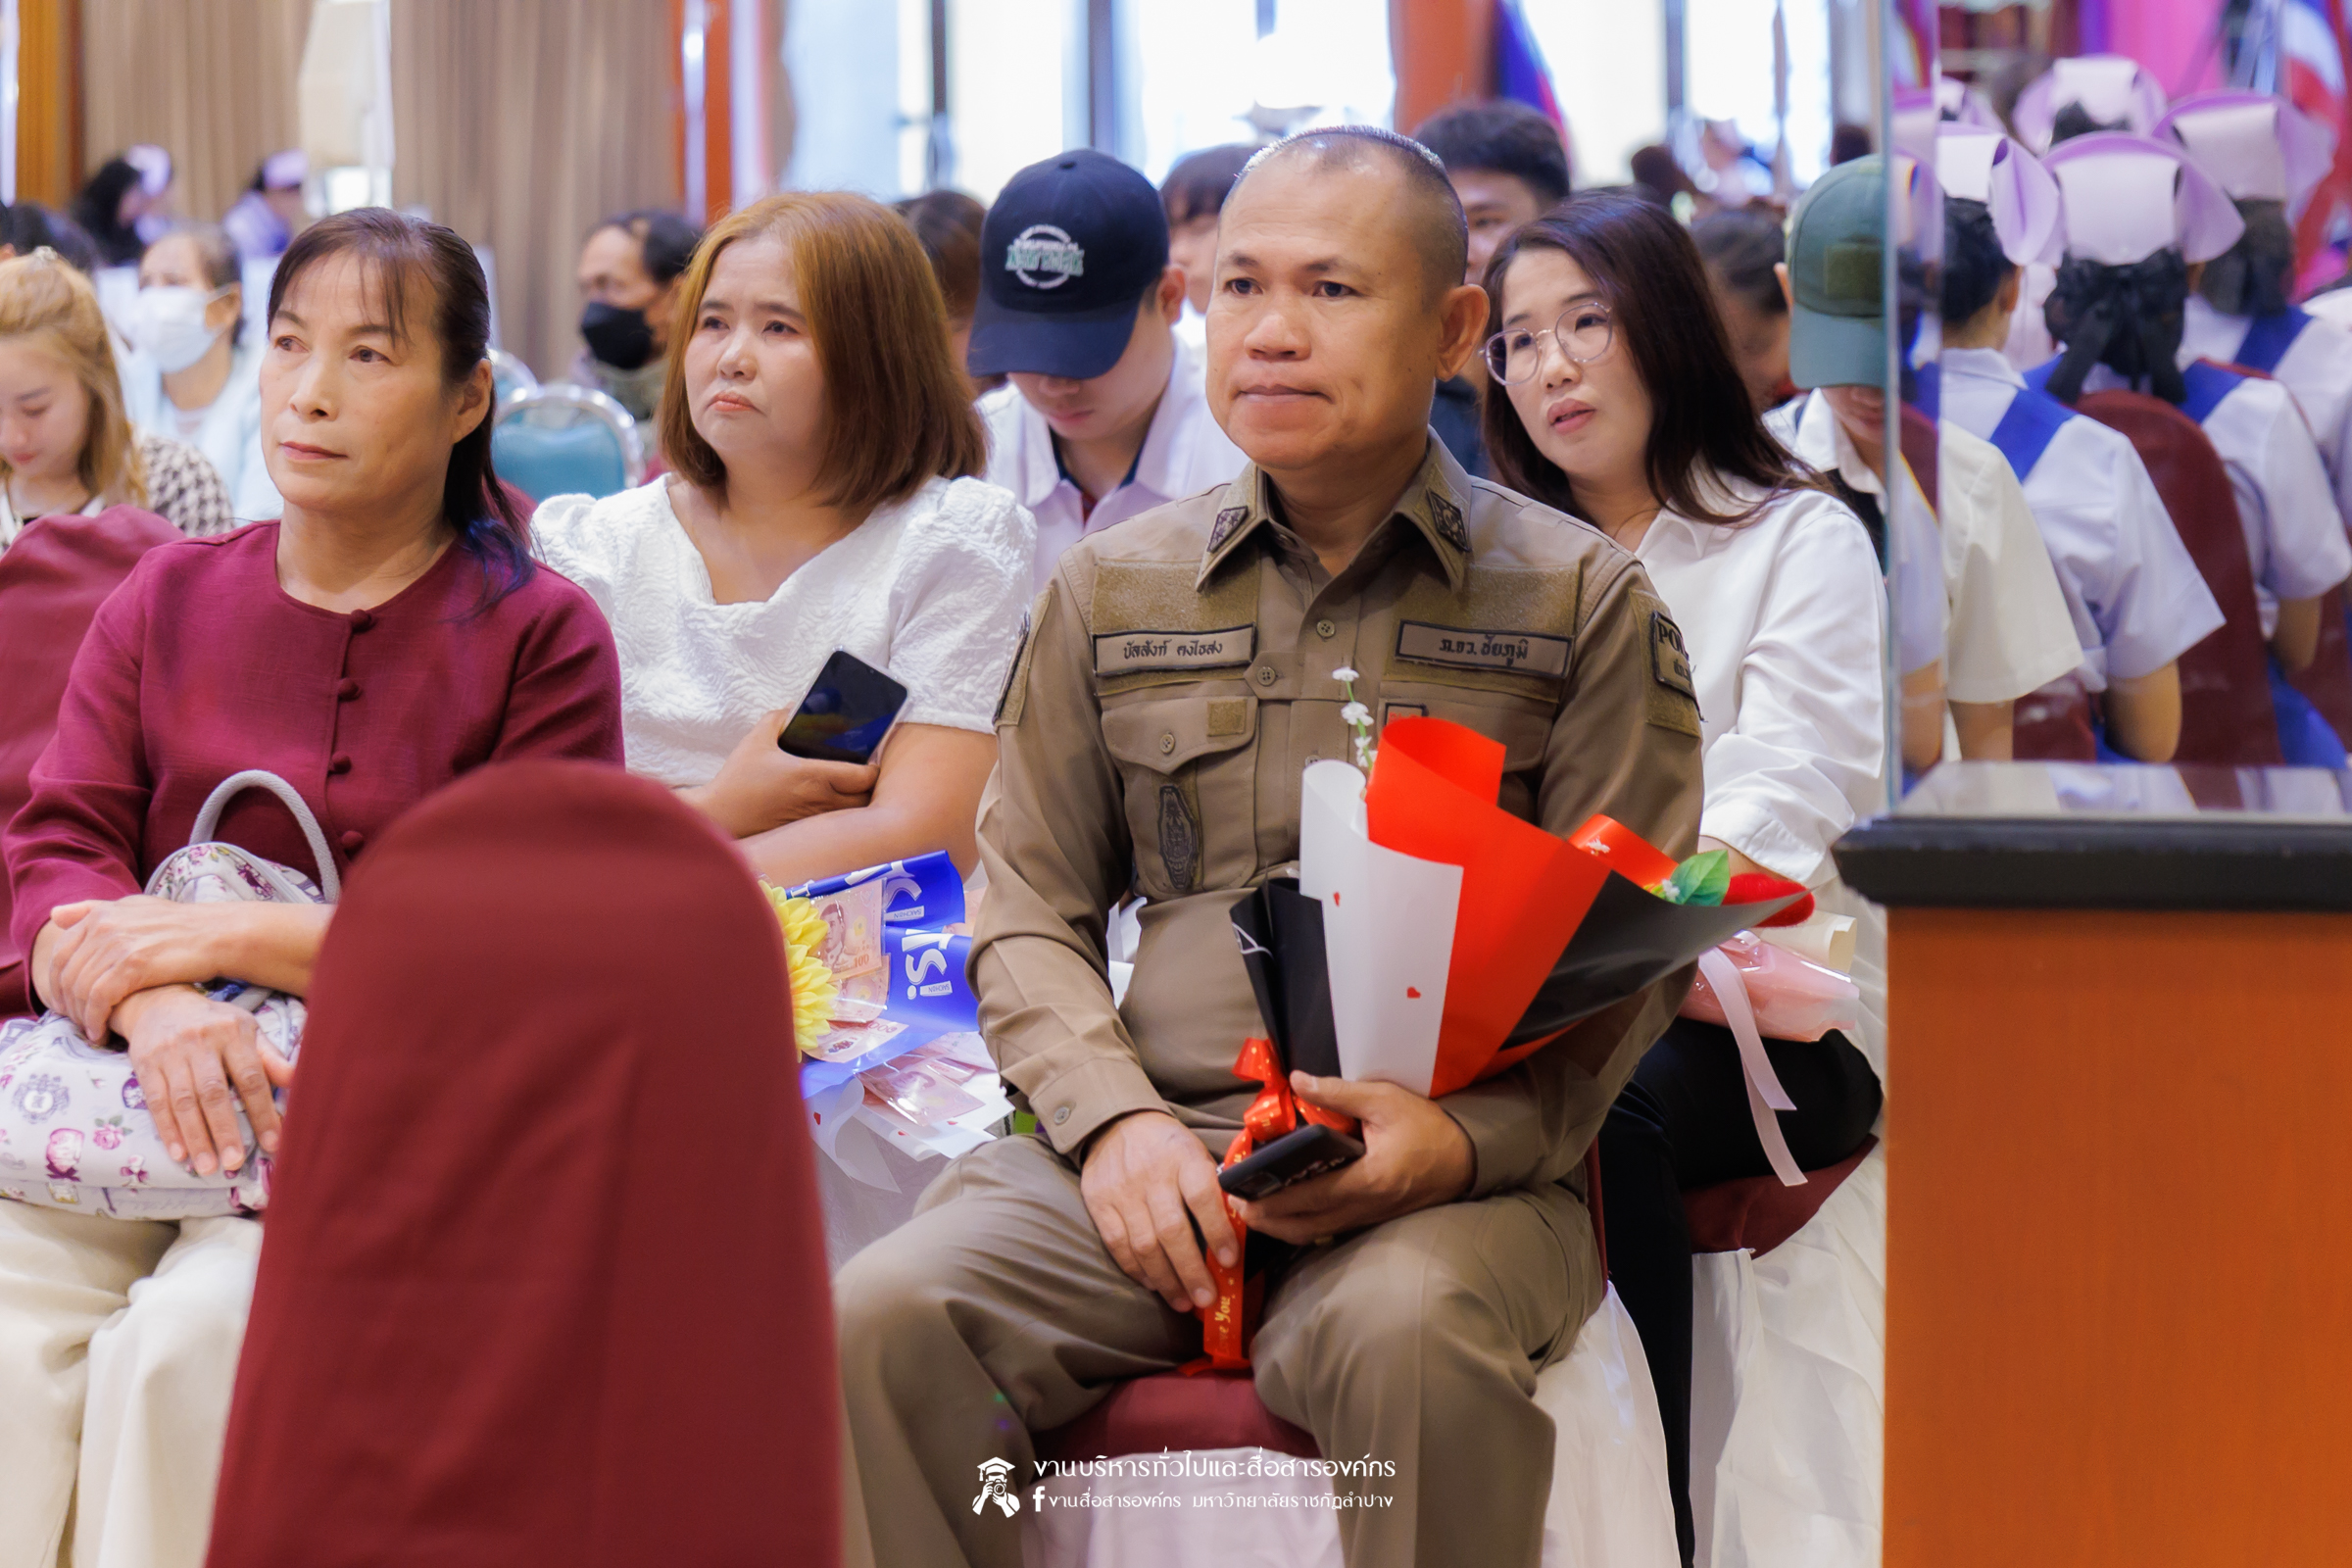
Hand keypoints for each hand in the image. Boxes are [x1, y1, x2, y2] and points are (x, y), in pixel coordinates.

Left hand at [44, 897, 234, 1044]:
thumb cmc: (182, 925)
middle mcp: (104, 926)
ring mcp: (117, 945)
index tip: (67, 1004)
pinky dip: (95, 1019)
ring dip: (81, 1016)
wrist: (219, 935)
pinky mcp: (133, 965)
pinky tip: (101, 1031)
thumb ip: (95, 910)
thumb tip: (55, 914)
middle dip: (67, 1005)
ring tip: (91, 1030)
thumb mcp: (137, 907)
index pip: (60, 954)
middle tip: (77, 1023)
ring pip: (80, 989)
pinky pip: (99, 998)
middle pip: (66, 974)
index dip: (56, 984)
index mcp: (101, 914)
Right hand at [113, 984, 293, 1175]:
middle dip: (225, 1130)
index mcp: (233, 1032)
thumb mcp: (247, 1030)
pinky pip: (156, 1102)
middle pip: (213, 1092)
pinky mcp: (145, 1064)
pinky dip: (168, 1130)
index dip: (263, 1111)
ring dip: (196, 1137)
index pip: (251, 1077)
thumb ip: (270, 1058)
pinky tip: (179, 1153)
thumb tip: (300, 1080)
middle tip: (234, 1162)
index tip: (274, 1143)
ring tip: (207, 1167)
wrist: (159, 1003)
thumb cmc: (215, 1023)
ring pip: (183, 1101)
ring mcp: (170, 1053)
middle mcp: (201, 1041)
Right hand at [685, 709, 879, 838]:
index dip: (873, 767)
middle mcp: (819, 800)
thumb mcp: (757, 740)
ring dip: (857, 801)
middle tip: (864, 772)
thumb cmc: (738, 780)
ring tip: (852, 786)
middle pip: (866, 798)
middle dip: (870, 786)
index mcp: (813, 777)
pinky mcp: (805, 831)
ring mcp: (814, 819)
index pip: (863, 776)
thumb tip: (795, 706)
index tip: (870, 757)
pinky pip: (835, 823)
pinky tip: (831, 800)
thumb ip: (778, 718)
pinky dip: (840, 814)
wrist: (721, 817)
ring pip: (853, 815)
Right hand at [1079, 1110, 1239, 1312]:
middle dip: (1191, 1271)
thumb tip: (1238, 1231)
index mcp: (1184, 1158)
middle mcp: (1152, 1175)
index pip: (1202, 1197)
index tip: (1230, 1261)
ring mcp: (1123, 1191)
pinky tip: (1153, 1284)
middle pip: (1172, 1230)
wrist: (1116, 1123)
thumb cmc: (1168, 1147)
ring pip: (1144, 1245)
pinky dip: (1136, 1270)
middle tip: (1206, 1299)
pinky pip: (1118, 1245)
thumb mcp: (1196, 1153)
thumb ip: (1213, 1188)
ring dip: (1166, 1280)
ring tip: (1183, 1301)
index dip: (1217, 1231)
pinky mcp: (1100, 1203)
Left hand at [1232, 1072, 1473, 1243]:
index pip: (1310, 1196)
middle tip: (1236, 1209)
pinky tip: (1288, 1216)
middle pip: (1306, 1223)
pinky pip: (1331, 1229)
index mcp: (1367, 1179)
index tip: (1243, 1198)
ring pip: (1316, 1232)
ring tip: (1255, 1214)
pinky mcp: (1372, 1218)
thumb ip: (1338, 1093)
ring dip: (1283, 1227)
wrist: (1466, 1159)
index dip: (1273, 1201)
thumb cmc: (1427, 1127)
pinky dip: (1304, 1227)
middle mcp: (1364, 1206)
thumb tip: (1297, 1080)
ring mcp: (1368, 1217)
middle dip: (1268, 1220)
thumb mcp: (1385, 1100)